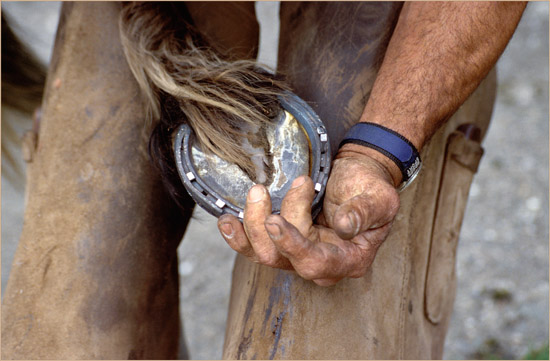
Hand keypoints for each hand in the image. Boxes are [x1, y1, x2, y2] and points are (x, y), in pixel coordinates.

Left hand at [217, 148, 399, 285]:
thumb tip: (344, 226)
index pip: (316, 262)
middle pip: (282, 259)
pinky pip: (254, 247)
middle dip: (268, 225)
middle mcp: (321, 264)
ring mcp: (298, 254)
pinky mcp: (282, 243)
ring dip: (251, 224)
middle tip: (265, 189)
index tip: (274, 220)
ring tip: (256, 192)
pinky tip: (226, 220)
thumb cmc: (370, 188)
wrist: (358, 177)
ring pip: (264, 254)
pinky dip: (237, 235)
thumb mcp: (378, 198)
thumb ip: (364, 212)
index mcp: (349, 259)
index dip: (293, 245)